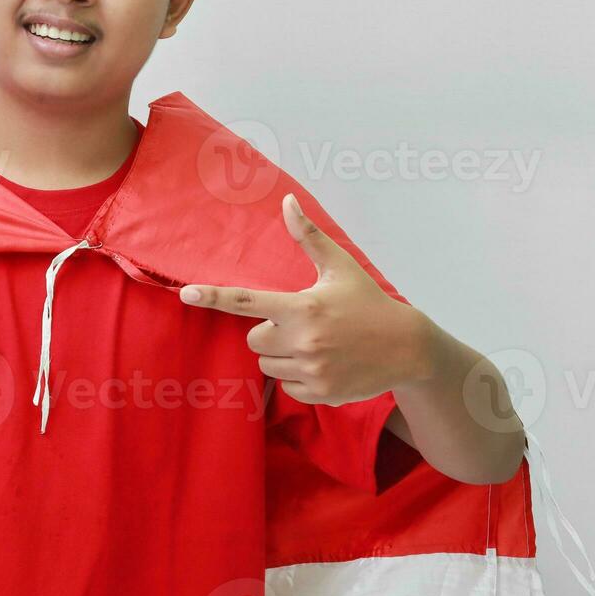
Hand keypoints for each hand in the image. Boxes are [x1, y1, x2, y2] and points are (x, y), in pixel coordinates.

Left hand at [178, 193, 429, 405]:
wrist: (407, 348)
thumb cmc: (368, 303)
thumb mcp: (339, 267)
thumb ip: (308, 236)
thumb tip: (288, 201)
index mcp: (303, 307)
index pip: (247, 302)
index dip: (214, 297)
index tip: (186, 294)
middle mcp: (303, 340)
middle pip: (253, 339)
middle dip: (269, 332)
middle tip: (299, 325)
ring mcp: (311, 370)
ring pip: (268, 364)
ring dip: (282, 355)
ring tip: (316, 345)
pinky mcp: (320, 393)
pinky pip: (286, 387)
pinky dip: (298, 377)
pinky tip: (324, 365)